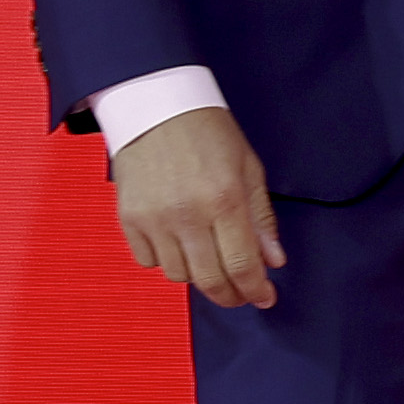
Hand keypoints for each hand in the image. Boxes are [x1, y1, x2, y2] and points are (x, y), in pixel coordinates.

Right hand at [114, 106, 285, 308]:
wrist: (156, 105)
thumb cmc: (206, 131)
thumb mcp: (248, 167)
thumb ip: (261, 217)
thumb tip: (273, 260)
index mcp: (224, 199)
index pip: (242, 265)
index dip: (255, 290)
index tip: (264, 297)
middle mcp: (188, 214)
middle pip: (210, 280)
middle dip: (230, 295)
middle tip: (240, 293)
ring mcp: (154, 219)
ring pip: (178, 277)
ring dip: (198, 276)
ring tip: (208, 258)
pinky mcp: (129, 219)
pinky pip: (148, 262)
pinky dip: (166, 260)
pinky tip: (178, 242)